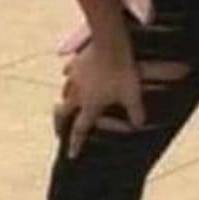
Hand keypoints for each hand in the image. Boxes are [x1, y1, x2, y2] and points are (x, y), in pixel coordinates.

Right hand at [55, 41, 145, 159]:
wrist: (110, 44)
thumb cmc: (122, 72)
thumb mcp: (132, 95)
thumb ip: (135, 112)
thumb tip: (139, 125)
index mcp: (90, 105)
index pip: (80, 129)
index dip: (76, 144)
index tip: (71, 155)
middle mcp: (77, 94)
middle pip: (62, 113)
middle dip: (60, 124)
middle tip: (59, 131)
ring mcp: (74, 77)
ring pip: (64, 92)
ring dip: (65, 100)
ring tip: (65, 103)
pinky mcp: (75, 62)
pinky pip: (68, 71)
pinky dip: (68, 76)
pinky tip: (68, 73)